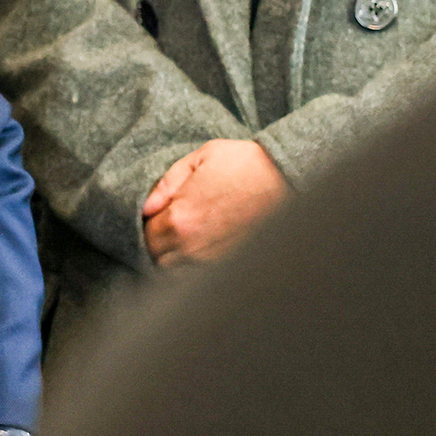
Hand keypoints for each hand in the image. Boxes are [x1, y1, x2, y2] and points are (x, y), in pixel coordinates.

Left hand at [142, 138, 287, 266]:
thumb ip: (167, 183)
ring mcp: (214, 261)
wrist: (290, 179)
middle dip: (159, 242)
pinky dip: (195, 267)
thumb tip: (146, 206)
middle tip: (172, 224)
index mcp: (180, 218)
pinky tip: (204, 248)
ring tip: (187, 237)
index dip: (148, 222)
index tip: (158, 213)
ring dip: (174, 257)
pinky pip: (201, 276)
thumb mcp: (201, 158)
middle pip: (157, 257)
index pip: (145, 233)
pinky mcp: (233, 267)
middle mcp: (193, 247)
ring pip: (176, 272)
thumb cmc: (246, 164)